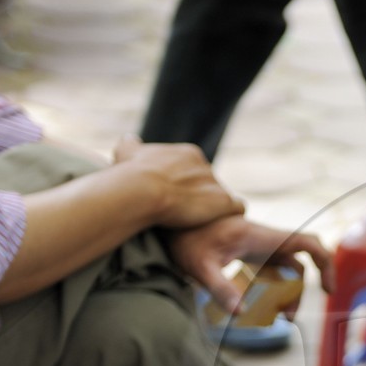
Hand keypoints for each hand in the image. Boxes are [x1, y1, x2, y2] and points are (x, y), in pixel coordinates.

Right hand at [111, 137, 243, 227]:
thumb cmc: (131, 174)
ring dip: (215, 210)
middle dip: (201, 198)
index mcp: (188, 153)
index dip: (187, 187)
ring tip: (203, 223)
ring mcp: (216, 183)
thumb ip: (132, 146)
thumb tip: (130, 139)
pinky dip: (231, 216)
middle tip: (188, 215)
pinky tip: (222, 225)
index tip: (177, 200)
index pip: (196, 170)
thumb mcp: (127, 153)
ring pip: (222, 197)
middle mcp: (206, 165)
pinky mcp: (224, 201)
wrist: (142, 190)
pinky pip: (238, 208)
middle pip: (209, 184)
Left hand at [166, 215, 333, 310]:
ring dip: (281, 294)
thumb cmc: (181, 239)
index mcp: (259, 237)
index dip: (325, 264)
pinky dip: (266, 289)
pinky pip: (266, 271)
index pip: (306, 244)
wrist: (165, 218)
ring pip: (281, 271)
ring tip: (271, 318)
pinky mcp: (244, 251)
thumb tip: (242, 314)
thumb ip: (221, 289)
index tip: (328, 290)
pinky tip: (253, 306)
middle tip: (285, 319)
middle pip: (295, 266)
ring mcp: (254, 245)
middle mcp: (262, 239)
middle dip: (295, 293)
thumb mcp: (199, 267)